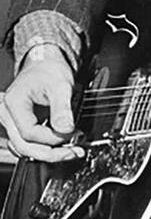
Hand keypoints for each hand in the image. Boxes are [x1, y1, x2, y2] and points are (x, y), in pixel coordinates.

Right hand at [0, 48, 82, 162]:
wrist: (46, 65)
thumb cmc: (49, 71)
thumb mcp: (61, 86)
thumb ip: (62, 109)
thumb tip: (66, 130)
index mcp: (14, 103)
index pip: (29, 132)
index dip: (52, 138)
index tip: (72, 135)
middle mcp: (8, 114)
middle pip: (23, 145)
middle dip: (51, 153)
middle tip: (74, 152)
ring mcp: (13, 122)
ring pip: (25, 148)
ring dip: (49, 153)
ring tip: (72, 151)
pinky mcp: (22, 126)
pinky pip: (30, 143)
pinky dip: (47, 148)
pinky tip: (64, 146)